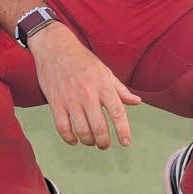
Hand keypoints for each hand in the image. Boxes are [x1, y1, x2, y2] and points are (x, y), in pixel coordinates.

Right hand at [28, 25, 140, 149]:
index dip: (123, 130)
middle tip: (105, 145)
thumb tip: (137, 102)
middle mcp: (88, 94)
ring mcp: (71, 100)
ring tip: (91, 141)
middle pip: (99, 127)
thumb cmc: (83, 61)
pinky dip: (69, 138)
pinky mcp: (55, 103)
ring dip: (88, 141)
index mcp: (104, 86)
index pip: (118, 112)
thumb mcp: (106, 72)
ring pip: (82, 131)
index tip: (126, 143)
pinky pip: (62, 128)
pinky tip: (75, 139)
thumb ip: (121, 90)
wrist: (56, 48)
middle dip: (104, 142)